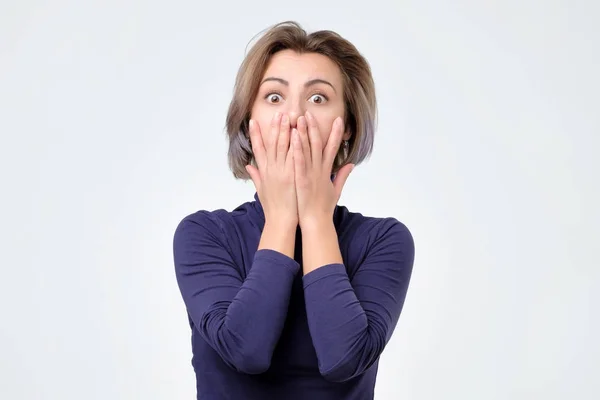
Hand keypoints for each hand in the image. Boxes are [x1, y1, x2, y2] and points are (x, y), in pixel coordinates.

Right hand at [246, 112, 297, 227]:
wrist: (281, 221)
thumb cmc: (273, 208)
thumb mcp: (261, 190)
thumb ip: (256, 176)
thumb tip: (249, 167)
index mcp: (264, 172)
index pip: (258, 149)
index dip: (255, 135)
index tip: (253, 121)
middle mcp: (271, 170)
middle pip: (271, 144)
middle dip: (274, 127)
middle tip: (277, 113)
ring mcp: (281, 172)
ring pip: (283, 146)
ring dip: (285, 130)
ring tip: (288, 116)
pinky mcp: (292, 177)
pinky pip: (294, 156)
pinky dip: (295, 144)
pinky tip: (297, 133)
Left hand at [292, 111, 353, 228]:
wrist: (317, 222)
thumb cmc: (324, 208)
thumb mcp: (336, 190)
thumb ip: (343, 175)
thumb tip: (350, 165)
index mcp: (327, 171)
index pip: (333, 148)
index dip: (336, 133)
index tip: (338, 120)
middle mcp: (320, 169)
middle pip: (318, 144)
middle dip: (315, 127)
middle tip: (310, 112)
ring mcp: (311, 174)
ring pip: (308, 148)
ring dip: (305, 132)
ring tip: (301, 117)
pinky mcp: (302, 179)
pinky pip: (299, 160)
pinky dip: (297, 147)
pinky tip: (294, 136)